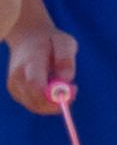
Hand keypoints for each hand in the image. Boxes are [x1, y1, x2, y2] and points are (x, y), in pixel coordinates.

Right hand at [0, 3, 66, 123]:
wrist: (27, 38)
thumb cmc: (50, 40)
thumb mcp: (64, 42)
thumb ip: (66, 59)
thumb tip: (66, 79)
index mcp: (29, 63)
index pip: (36, 86)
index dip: (55, 96)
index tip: (74, 90)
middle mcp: (17, 77)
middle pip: (36, 102)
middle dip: (57, 103)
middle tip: (74, 91)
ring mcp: (14, 86)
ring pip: (36, 106)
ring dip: (53, 102)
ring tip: (62, 84)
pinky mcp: (15, 92)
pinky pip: (34, 105)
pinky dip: (46, 101)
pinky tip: (52, 87)